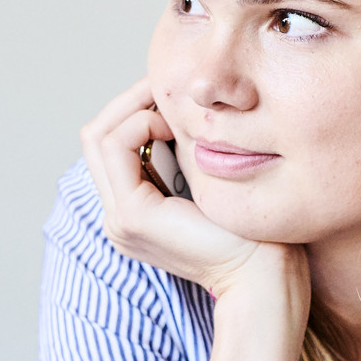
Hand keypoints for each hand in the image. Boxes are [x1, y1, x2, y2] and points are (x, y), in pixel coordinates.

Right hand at [78, 79, 293, 298]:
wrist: (264, 274)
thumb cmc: (252, 229)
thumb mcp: (208, 178)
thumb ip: (185, 152)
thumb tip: (177, 107)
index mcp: (134, 210)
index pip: (110, 144)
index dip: (134, 108)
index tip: (170, 93)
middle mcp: (118, 216)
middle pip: (96, 136)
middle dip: (128, 101)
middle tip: (164, 86)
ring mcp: (119, 219)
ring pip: (98, 136)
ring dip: (133, 108)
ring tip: (171, 107)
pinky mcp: (131, 216)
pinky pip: (115, 147)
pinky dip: (139, 124)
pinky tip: (171, 125)